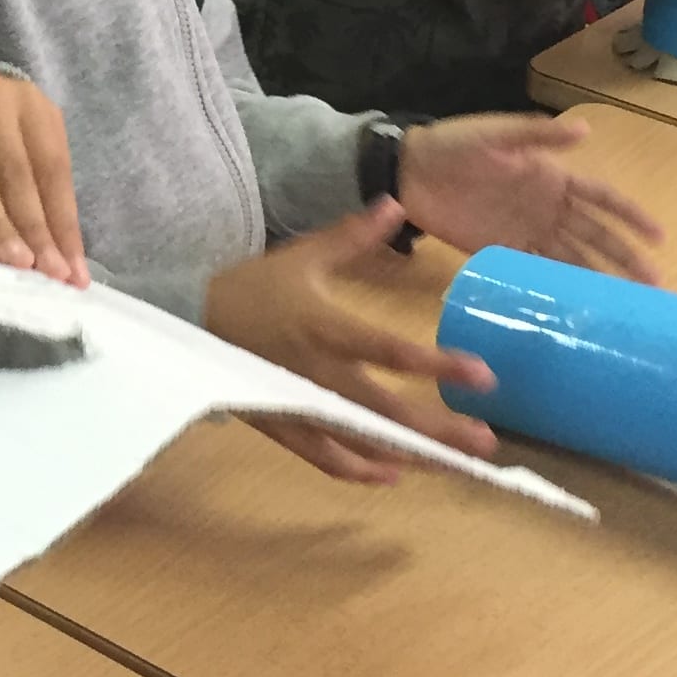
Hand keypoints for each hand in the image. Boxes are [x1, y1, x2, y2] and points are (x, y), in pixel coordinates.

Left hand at [0, 71, 87, 284]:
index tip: (17, 263)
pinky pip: (65, 167)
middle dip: (37, 231)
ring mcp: (28, 101)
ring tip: (73, 274)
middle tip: (52, 276)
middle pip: (19, 174)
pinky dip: (69, 212)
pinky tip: (74, 249)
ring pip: (51, 171)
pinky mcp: (51, 112)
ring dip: (63, 227)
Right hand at [203, 199, 498, 484]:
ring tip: (455, 463)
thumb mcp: (303, 256)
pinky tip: (396, 474)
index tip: (484, 375)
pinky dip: (360, 470)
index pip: (389, 351)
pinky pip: (325, 458)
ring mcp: (300, 406)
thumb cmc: (254, 288)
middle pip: (385, 410)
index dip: (438, 365)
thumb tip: (396, 202)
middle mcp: (317, 374)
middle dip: (437, 429)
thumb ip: (352, 235)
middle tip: (485, 442)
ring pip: (361, 441)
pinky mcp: (284, 426)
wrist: (192, 322)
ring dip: (410, 454)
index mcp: (325, 328)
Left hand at [397, 113, 664, 282]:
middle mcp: (546, 208)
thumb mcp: (495, 134)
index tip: (660, 238)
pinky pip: (536, 272)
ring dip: (598, 280)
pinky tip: (575, 308)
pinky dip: (557, 289)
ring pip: (571, 259)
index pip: (602, 199)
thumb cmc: (454, 145)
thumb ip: (536, 134)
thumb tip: (584, 129)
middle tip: (654, 288)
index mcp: (552, 177)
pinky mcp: (500, 251)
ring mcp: (525, 232)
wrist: (409, 171)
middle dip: (624, 259)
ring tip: (625, 307)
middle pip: (595, 237)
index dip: (631, 216)